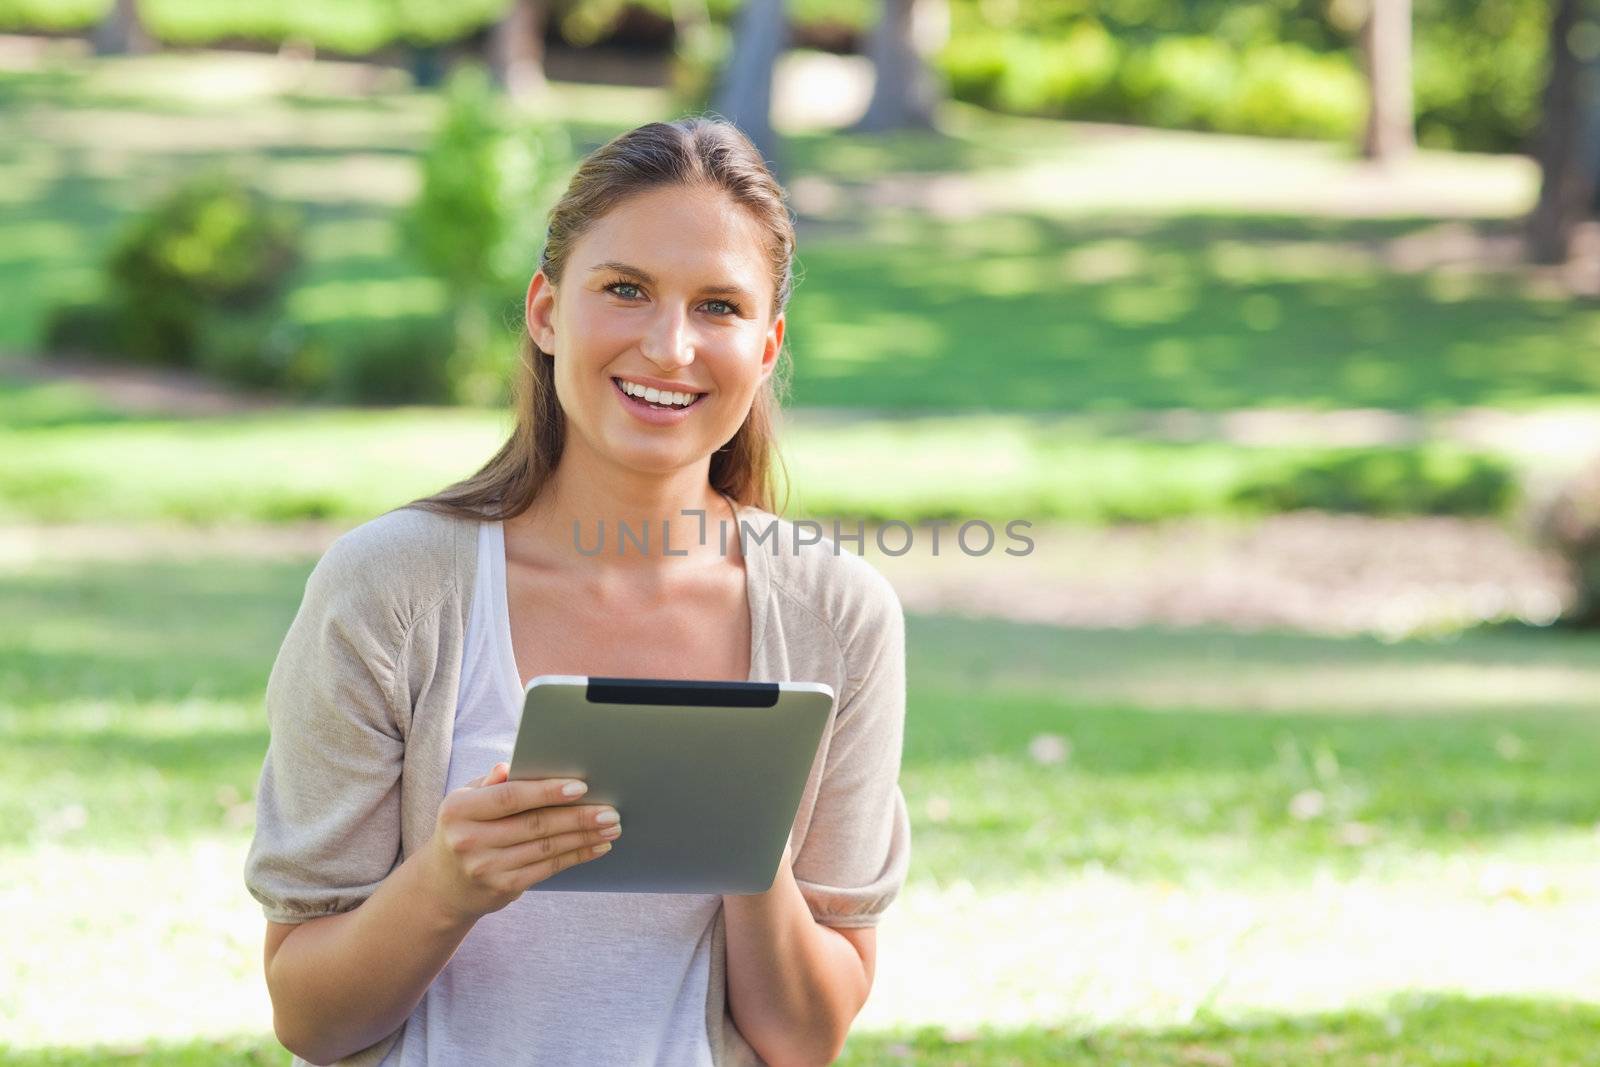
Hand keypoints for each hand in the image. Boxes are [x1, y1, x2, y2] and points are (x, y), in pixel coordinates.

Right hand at [420, 762, 620, 924]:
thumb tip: (511, 765)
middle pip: (534, 825)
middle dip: (577, 817)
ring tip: (611, 827)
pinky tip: (597, 847)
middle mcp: (469, 840)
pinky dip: (576, 856)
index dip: (546, 792)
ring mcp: (485, 868)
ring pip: (546, 848)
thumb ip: (491, 783)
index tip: (580, 787)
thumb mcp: (466, 800)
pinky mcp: (502, 888)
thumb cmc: (465, 827)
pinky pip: (547, 869)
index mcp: (459, 810)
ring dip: (584, 837)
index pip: (509, 797)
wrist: (444, 885)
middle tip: (610, 810)